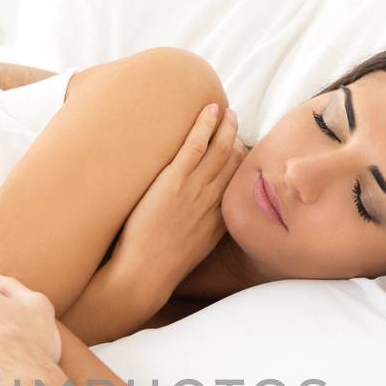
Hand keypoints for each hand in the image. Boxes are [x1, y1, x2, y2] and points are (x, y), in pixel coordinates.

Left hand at [108, 102, 243, 299]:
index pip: (238, 184)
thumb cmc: (158, 269)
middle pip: (234, 162)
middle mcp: (213, 202)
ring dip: (225, 126)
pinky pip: (195, 145)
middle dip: (236, 139)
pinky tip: (208, 109)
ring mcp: (195, 190)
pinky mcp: (174, 181)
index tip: (239, 149)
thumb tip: (190, 224)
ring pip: (219, 149)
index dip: (241, 162)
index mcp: (219, 221)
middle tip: (234, 121)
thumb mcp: (189, 254)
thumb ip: (197, 234)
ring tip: (225, 111)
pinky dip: (205, 124)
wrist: (144, 275)